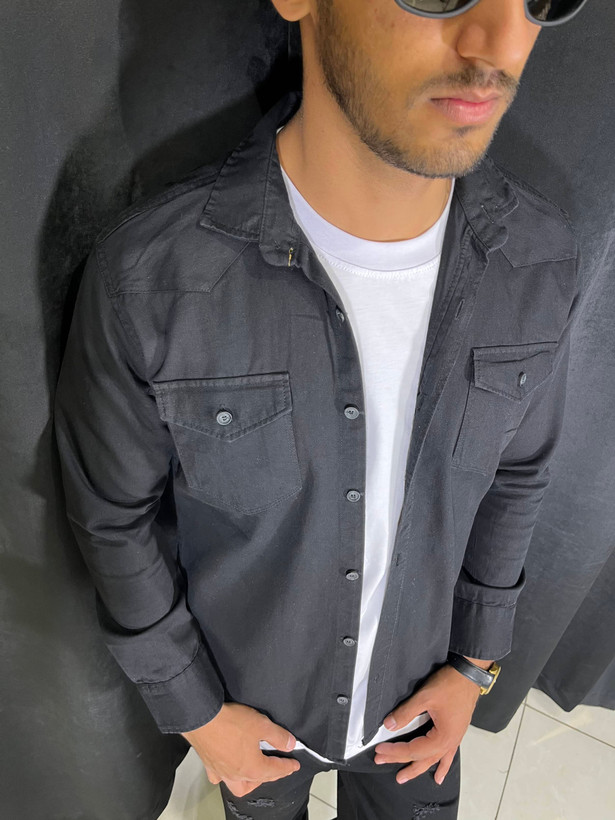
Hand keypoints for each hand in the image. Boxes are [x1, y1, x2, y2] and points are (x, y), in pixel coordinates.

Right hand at [181, 703, 299, 797]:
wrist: (202, 718)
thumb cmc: (231, 722)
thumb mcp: (262, 725)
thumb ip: (278, 736)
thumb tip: (290, 744)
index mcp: (253, 768)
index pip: (275, 770)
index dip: (287, 767)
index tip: (295, 765)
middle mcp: (237, 774)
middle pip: (258, 781)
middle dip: (271, 776)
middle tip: (278, 767)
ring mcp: (222, 772)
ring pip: (238, 786)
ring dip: (250, 782)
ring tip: (256, 773)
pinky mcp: (209, 765)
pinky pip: (219, 778)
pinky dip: (225, 777)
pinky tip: (228, 769)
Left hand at [373, 664, 480, 784]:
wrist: (469, 675)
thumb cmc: (450, 685)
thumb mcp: (425, 697)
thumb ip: (405, 713)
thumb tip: (389, 725)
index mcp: (442, 738)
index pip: (413, 749)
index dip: (394, 750)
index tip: (379, 750)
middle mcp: (449, 743)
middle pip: (421, 757)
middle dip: (400, 761)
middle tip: (381, 762)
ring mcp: (454, 739)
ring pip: (433, 760)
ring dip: (417, 768)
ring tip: (404, 776)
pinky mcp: (456, 733)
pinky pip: (447, 756)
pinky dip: (442, 766)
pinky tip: (438, 776)